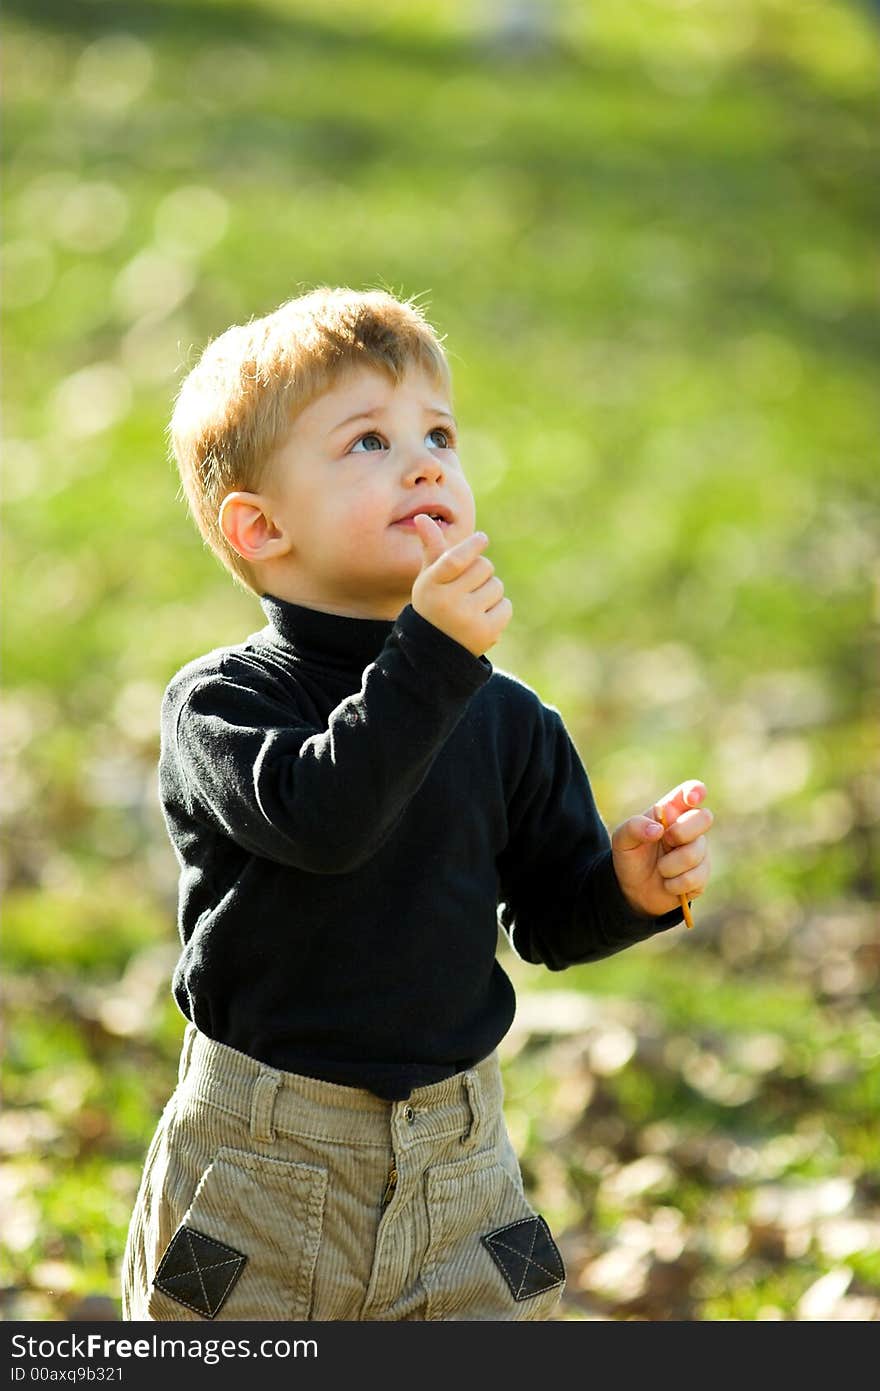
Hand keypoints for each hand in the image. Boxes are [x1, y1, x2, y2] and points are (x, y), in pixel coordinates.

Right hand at [411, 515, 512, 656]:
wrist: (435, 652)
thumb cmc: (433, 606)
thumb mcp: (428, 579)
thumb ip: (431, 550)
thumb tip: (422, 517)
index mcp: (431, 585)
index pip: (456, 559)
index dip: (472, 546)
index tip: (482, 538)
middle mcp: (447, 602)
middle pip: (483, 567)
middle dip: (481, 573)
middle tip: (469, 587)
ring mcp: (467, 618)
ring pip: (496, 586)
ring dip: (490, 591)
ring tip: (473, 606)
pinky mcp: (485, 632)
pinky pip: (505, 606)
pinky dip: (498, 610)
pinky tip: (482, 619)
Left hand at [611, 780, 712, 919]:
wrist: (634, 891)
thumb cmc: (631, 857)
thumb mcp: (621, 840)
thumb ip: (633, 827)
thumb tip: (657, 829)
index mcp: (671, 812)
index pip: (691, 792)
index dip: (695, 791)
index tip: (692, 798)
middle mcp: (689, 828)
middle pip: (705, 817)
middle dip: (682, 832)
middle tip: (666, 841)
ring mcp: (699, 850)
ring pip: (695, 853)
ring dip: (669, 865)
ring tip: (660, 869)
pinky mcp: (703, 874)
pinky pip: (696, 877)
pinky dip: (675, 884)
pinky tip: (668, 883)